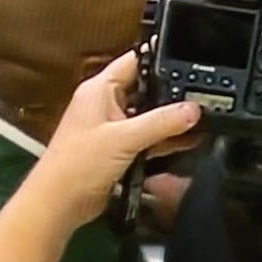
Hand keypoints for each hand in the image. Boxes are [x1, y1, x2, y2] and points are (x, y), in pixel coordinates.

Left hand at [32, 51, 200, 229]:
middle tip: (203, 93)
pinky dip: (165, 138)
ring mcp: (112, 126)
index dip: (160, 58)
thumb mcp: (124, 138)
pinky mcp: (117, 148)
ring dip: (171, 118)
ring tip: (203, 118)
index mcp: (100, 89)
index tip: (189, 59)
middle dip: (172, 91)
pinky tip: (188, 141)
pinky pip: (147, 137)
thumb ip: (162, 122)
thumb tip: (193, 109)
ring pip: (148, 114)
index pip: (134, 61)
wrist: (59, 204)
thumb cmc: (77, 165)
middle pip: (146, 88)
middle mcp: (106, 103)